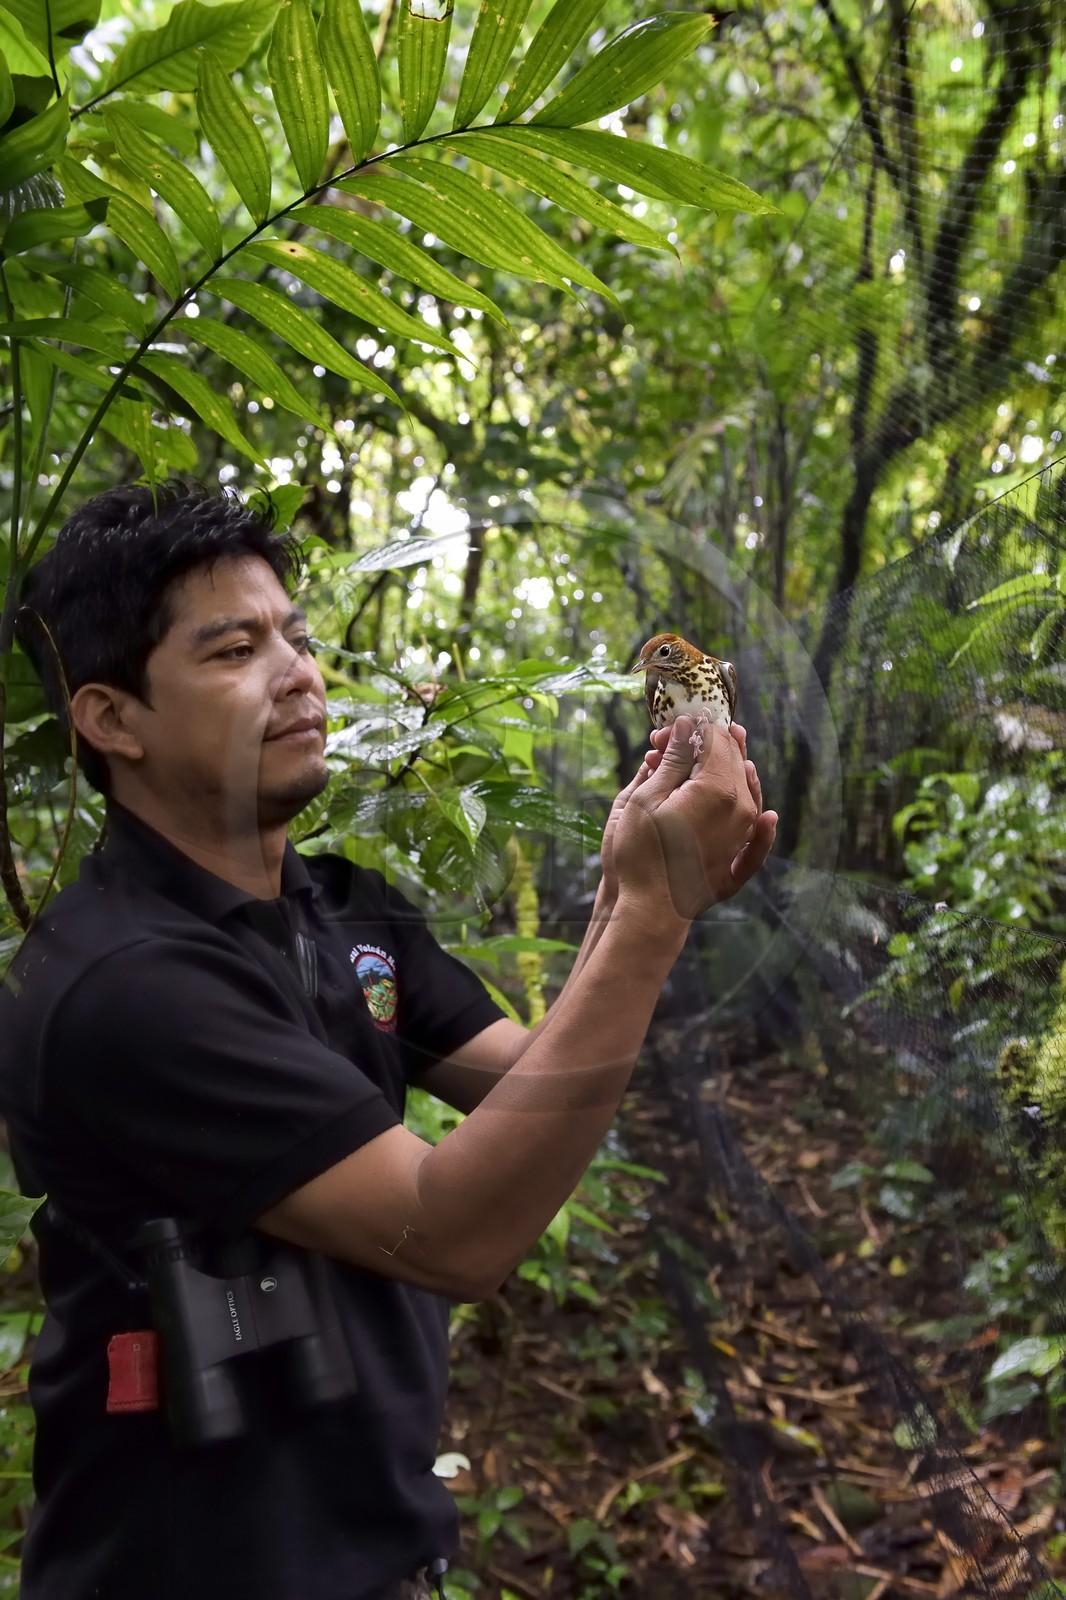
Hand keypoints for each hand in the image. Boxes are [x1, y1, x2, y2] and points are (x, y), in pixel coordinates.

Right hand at [609, 716, 776, 927]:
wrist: (652, 907)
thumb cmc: (642, 852)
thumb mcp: (648, 798)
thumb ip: (675, 760)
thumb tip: (688, 727)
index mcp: (718, 789)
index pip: (716, 741)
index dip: (695, 727)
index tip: (675, 725)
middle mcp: (741, 808)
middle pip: (733, 761)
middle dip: (707, 746)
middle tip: (676, 742)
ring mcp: (744, 835)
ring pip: (746, 791)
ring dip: (726, 772)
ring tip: (702, 765)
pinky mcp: (739, 858)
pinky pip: (759, 838)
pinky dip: (763, 825)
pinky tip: (768, 816)